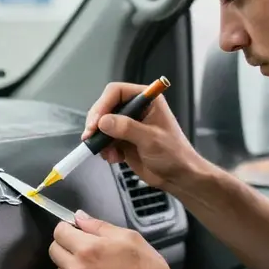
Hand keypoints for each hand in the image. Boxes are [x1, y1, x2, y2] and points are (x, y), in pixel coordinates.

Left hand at [49, 210, 176, 268]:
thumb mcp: (129, 237)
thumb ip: (98, 226)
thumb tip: (79, 217)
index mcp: (87, 250)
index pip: (59, 232)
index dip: (67, 227)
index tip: (77, 229)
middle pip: (54, 251)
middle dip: (66, 244)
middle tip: (85, 246)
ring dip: (71, 265)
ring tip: (95, 267)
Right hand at [82, 81, 199, 191]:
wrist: (177, 176)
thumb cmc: (174, 154)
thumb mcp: (151, 139)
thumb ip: (127, 128)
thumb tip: (104, 121)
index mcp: (147, 100)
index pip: (117, 92)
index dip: (103, 105)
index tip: (96, 123)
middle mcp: (136, 109)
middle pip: (106, 107)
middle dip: (97, 123)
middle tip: (91, 137)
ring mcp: (128, 124)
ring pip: (102, 124)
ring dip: (100, 139)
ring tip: (108, 153)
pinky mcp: (123, 139)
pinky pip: (105, 139)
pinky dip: (105, 149)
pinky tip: (115, 158)